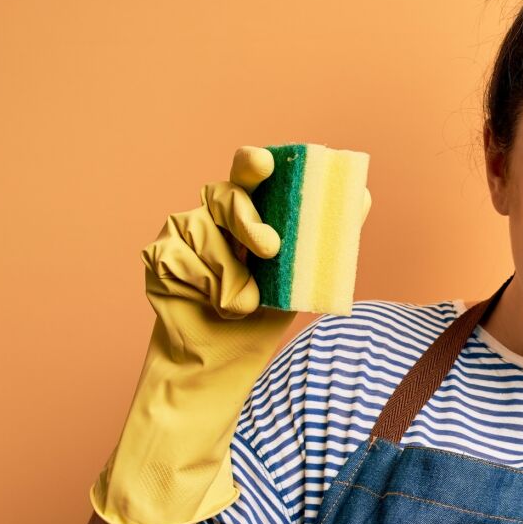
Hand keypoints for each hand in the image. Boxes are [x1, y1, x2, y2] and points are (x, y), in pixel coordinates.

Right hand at [89, 146, 302, 523]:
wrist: (223, 361)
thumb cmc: (263, 311)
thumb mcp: (302, 273)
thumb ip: (327, 235)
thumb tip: (362, 195)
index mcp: (248, 210)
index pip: (248, 172)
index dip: (253, 163)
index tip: (265, 164)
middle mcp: (212, 213)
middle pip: (225, 196)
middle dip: (248, 221)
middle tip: (271, 249)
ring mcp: (182, 232)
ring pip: (204, 233)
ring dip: (230, 277)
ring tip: (239, 305)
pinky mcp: (160, 256)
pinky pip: (181, 260)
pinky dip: (204, 288)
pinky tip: (210, 305)